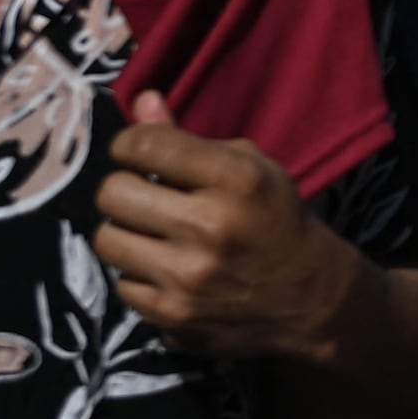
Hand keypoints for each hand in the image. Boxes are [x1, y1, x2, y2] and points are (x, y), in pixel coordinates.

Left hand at [94, 95, 363, 361]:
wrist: (310, 298)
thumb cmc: (276, 219)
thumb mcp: (249, 167)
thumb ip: (187, 138)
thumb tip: (140, 100)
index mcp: (236, 178)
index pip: (143, 145)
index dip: (131, 144)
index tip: (139, 153)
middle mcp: (209, 227)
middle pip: (112, 193)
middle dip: (123, 189)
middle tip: (143, 195)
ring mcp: (188, 278)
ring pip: (107, 239)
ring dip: (126, 232)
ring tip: (153, 233)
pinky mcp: (173, 318)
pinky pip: (122, 283)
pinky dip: (140, 274)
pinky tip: (168, 270)